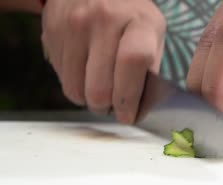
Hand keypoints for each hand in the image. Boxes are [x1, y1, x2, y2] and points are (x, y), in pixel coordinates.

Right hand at [41, 0, 165, 123]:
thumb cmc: (133, 16)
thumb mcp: (155, 34)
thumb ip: (155, 69)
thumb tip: (143, 109)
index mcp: (139, 21)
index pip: (132, 62)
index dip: (129, 97)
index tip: (128, 115)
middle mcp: (104, 19)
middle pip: (100, 86)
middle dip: (107, 108)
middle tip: (112, 107)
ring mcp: (74, 24)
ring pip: (76, 88)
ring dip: (88, 100)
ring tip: (100, 92)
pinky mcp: (53, 30)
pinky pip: (60, 77)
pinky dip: (74, 84)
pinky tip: (85, 73)